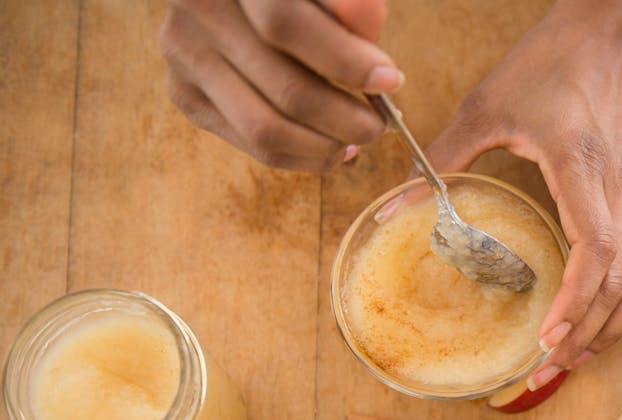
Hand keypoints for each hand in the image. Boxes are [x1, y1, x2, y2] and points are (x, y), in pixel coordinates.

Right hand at [159, 0, 401, 171]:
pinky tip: (332, 148)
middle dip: (346, 117)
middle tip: (380, 123)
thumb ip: (347, 0)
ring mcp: (185, 57)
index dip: (344, 59)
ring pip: (266, 129)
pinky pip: (252, 145)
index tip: (391, 79)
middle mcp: (196, 12)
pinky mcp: (185, 94)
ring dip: (326, 146)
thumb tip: (370, 27)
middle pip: (284, 89)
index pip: (284, 24)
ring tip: (359, 139)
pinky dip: (302, 156)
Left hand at [420, 3, 621, 390]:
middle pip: (621, 281)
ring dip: (618, 324)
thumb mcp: (485, 106)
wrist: (605, 34)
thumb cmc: (548, 64)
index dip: (576, 300)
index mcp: (582, 169)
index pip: (596, 250)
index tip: (547, 336)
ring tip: (580, 354)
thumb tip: (393, 211)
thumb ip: (441, 160)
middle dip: (587, 332)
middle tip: (548, 368)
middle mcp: (620, 190)